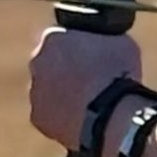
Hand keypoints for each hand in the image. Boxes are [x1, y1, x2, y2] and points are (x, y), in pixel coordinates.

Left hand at [28, 27, 141, 150]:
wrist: (113, 113)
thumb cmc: (119, 74)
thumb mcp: (121, 44)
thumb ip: (103, 41)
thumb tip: (103, 44)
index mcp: (53, 37)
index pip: (62, 38)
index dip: (79, 49)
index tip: (94, 58)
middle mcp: (37, 61)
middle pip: (50, 64)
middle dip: (66, 70)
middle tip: (92, 80)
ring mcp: (35, 91)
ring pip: (49, 91)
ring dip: (65, 94)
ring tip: (92, 104)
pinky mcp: (38, 117)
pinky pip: (51, 115)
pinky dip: (64, 116)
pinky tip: (85, 119)